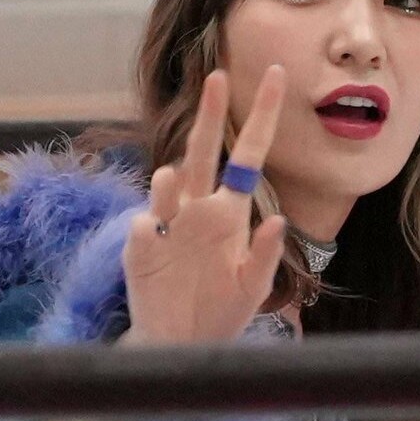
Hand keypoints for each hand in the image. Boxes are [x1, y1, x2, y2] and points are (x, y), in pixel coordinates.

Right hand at [121, 66, 287, 344]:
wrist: (182, 345)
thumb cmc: (222, 312)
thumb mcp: (253, 288)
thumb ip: (264, 256)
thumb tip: (279, 221)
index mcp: (229, 213)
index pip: (247, 156)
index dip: (261, 117)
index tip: (275, 75)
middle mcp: (197, 210)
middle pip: (202, 152)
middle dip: (209, 116)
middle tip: (216, 76)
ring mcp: (167, 225)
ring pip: (167, 185)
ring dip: (169, 181)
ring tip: (171, 179)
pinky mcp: (140, 247)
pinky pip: (145, 227)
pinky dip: (151, 228)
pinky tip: (156, 241)